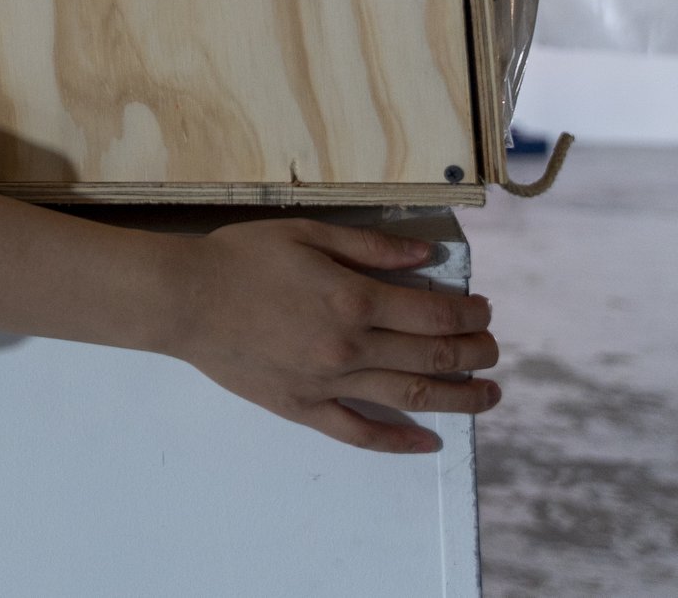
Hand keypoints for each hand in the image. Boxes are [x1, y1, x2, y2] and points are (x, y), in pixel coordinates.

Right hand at [155, 218, 499, 452]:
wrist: (184, 299)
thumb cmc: (241, 257)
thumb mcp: (307, 233)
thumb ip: (370, 247)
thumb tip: (426, 257)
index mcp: (355, 300)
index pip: (434, 314)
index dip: (469, 314)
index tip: (485, 311)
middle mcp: (351, 348)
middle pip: (433, 357)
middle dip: (475, 353)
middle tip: (493, 349)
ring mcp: (329, 384)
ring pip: (409, 398)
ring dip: (458, 399)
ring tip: (487, 395)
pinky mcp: (304, 409)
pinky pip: (359, 434)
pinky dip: (398, 442)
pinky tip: (428, 443)